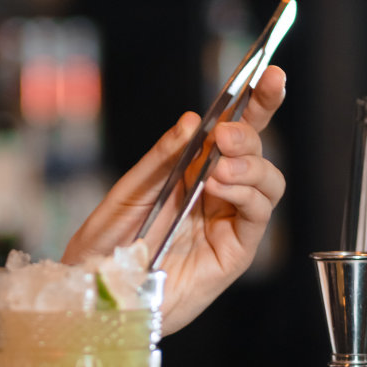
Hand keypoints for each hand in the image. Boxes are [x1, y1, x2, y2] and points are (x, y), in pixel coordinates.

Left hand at [62, 65, 287, 334]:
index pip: (233, 132)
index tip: (269, 74)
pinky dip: (246, 195)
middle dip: (251, 132)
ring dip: (249, 166)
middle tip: (226, 135)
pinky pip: (257, 217)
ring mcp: (229, 222)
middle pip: (257, 152)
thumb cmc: (107, 243)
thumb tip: (192, 120)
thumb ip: (161, 159)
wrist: (97, 291)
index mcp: (193, 171)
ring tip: (219, 168)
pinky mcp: (235, 253)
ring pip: (268, 183)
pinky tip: (222, 188)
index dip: (256, 103)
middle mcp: (217, 193)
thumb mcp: (128, 192)